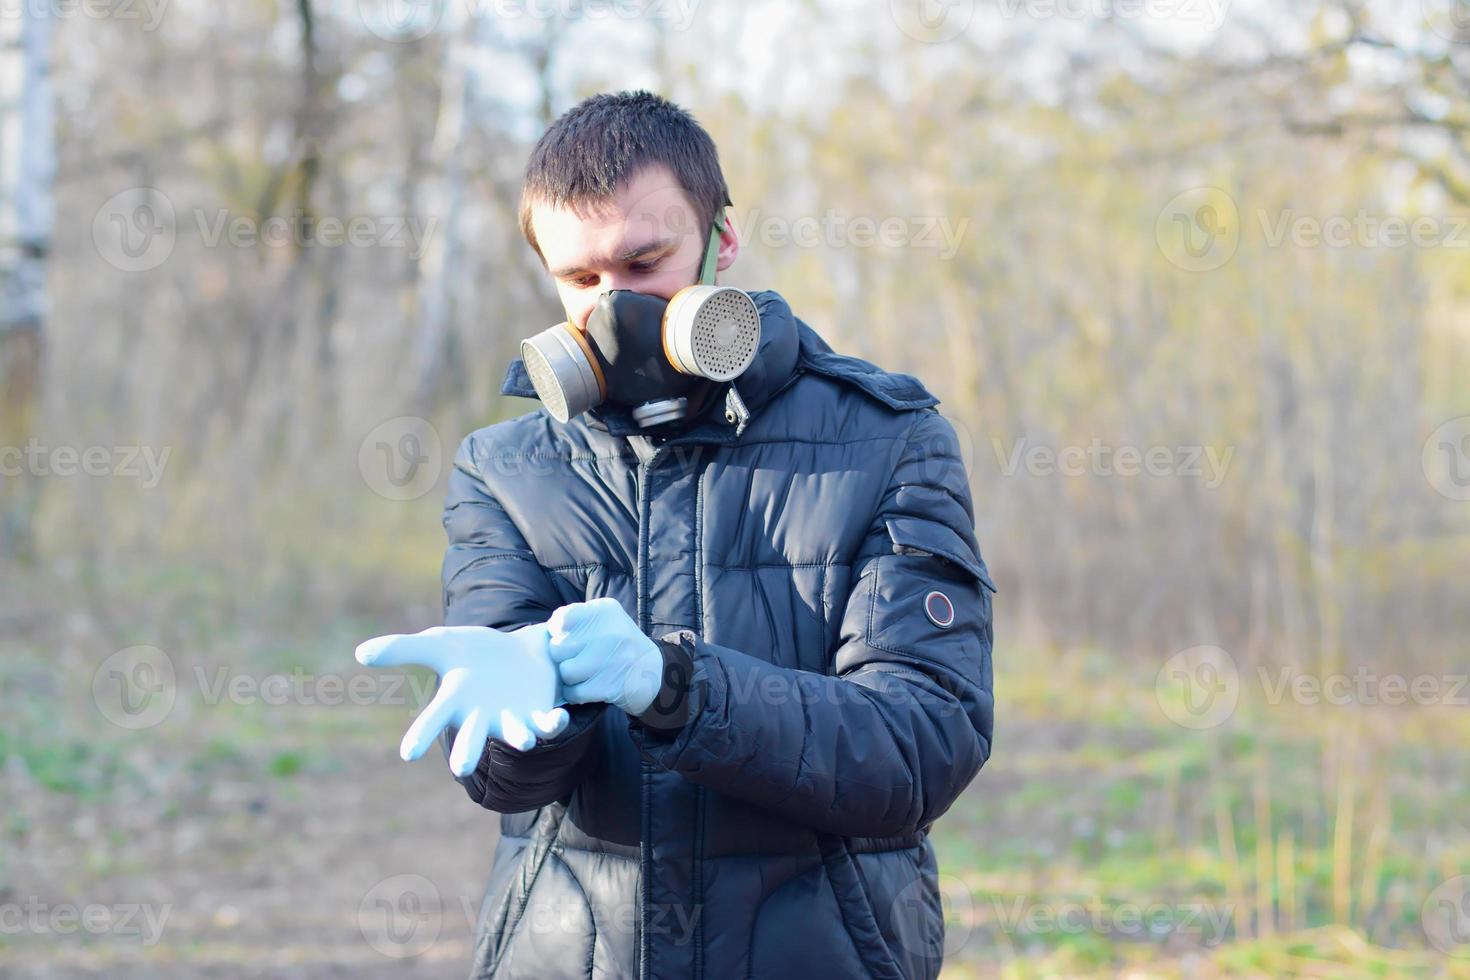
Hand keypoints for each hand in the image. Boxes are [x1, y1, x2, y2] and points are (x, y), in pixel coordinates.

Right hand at [354, 624, 570, 776]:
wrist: (519, 651)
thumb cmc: (473, 652)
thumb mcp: (438, 643)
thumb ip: (400, 648)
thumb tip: (359, 652)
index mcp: (456, 699)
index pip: (434, 719)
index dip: (421, 735)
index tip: (406, 754)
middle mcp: (482, 716)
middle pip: (471, 739)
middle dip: (466, 753)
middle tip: (461, 769)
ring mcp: (511, 718)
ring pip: (514, 736)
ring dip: (519, 738)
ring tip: (522, 741)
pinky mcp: (539, 714)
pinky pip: (547, 725)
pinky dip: (553, 724)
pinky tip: (561, 716)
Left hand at [548, 597, 662, 714]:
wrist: (654, 672)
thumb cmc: (619, 645)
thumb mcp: (605, 621)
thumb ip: (577, 620)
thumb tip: (547, 632)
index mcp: (604, 611)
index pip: (560, 620)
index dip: (557, 633)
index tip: (567, 639)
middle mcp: (610, 632)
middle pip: (558, 648)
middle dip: (562, 658)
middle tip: (577, 660)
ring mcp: (612, 659)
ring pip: (565, 671)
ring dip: (569, 678)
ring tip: (583, 675)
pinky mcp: (610, 685)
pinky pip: (574, 692)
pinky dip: (575, 693)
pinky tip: (587, 688)